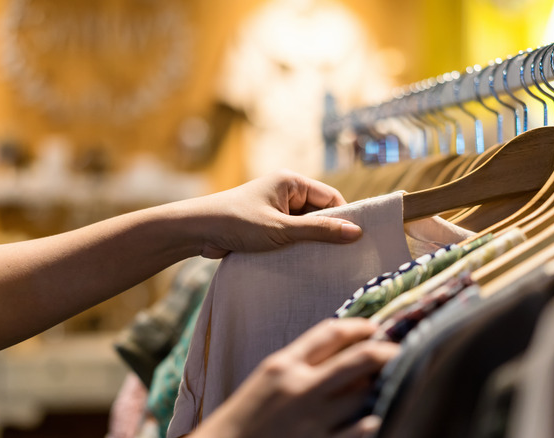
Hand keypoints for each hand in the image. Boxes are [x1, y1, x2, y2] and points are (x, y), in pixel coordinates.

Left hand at [188, 170, 362, 257]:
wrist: (196, 231)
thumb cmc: (237, 223)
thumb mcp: (282, 229)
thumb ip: (319, 231)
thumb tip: (356, 232)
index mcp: (292, 182)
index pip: (331, 198)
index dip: (344, 218)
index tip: (356, 241)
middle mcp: (286, 192)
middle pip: (320, 213)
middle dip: (327, 233)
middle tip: (342, 256)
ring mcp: (276, 209)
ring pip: (305, 227)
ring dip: (310, 243)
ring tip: (323, 262)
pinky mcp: (267, 225)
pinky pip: (291, 235)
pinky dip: (296, 247)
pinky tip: (303, 263)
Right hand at [191, 318, 399, 437]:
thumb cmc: (247, 416)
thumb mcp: (268, 379)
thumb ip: (302, 362)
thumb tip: (346, 350)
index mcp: (284, 365)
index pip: (331, 333)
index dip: (360, 326)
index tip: (375, 328)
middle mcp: (301, 389)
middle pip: (360, 359)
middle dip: (388, 352)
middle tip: (401, 351)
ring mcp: (313, 421)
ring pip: (367, 394)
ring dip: (384, 386)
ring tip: (394, 382)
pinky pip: (364, 431)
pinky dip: (377, 420)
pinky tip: (383, 415)